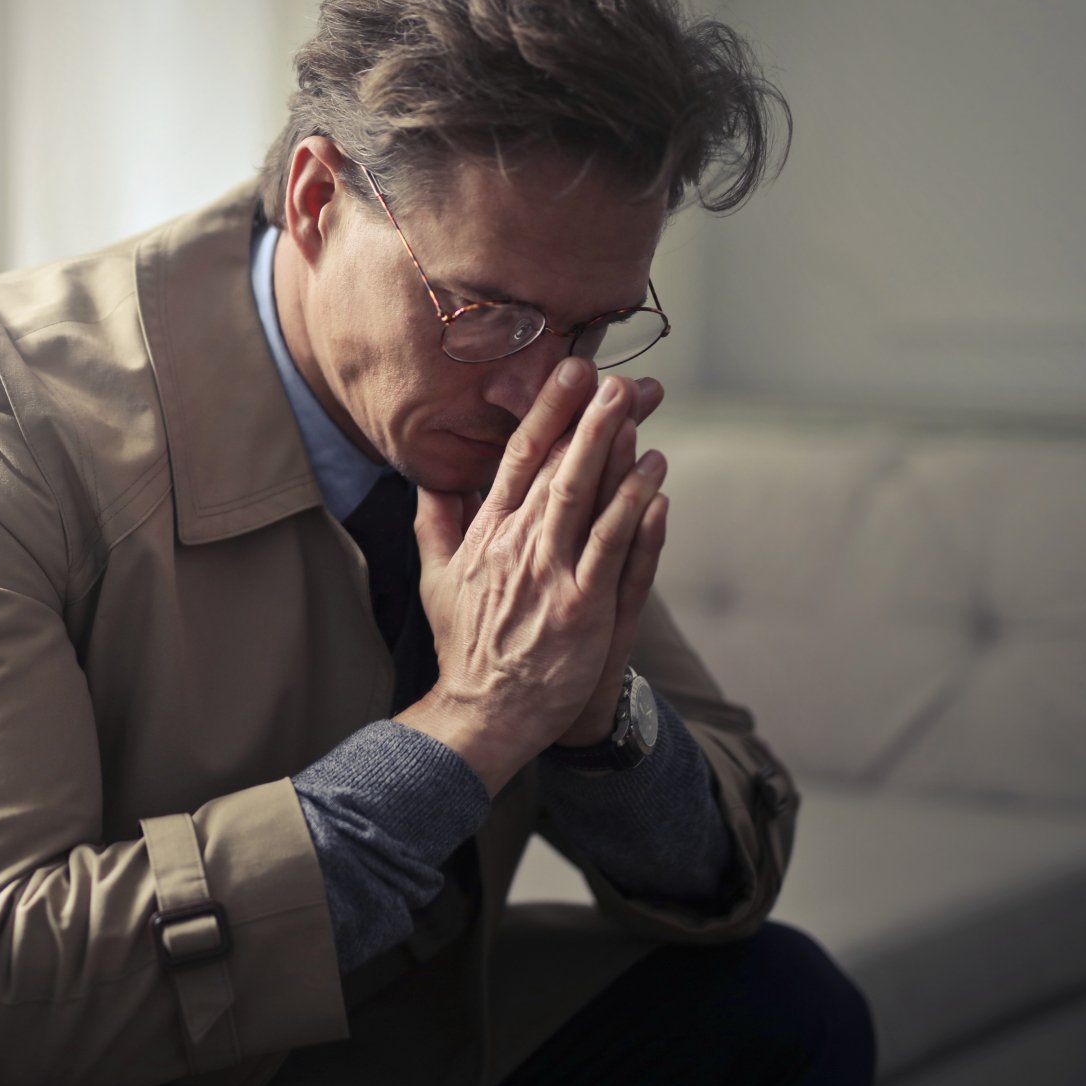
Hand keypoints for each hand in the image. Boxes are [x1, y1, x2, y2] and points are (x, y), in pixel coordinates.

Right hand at [404, 358, 669, 788]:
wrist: (484, 710)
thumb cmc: (466, 645)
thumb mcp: (435, 578)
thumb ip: (435, 523)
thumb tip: (431, 479)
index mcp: (485, 534)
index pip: (517, 460)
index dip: (546, 414)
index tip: (568, 375)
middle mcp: (517, 548)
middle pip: (556, 470)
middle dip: (587, 420)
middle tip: (615, 379)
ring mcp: (551, 578)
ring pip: (585, 501)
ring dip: (613, 454)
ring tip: (639, 415)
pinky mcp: (582, 609)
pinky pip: (614, 551)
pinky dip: (633, 513)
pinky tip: (654, 483)